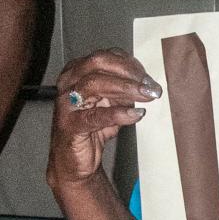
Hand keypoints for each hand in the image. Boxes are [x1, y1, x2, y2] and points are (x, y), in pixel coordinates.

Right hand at [48, 48, 161, 190]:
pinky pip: (95, 115)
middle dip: (129, 73)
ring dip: (126, 88)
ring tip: (147, 97)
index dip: (130, 64)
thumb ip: (124, 91)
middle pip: (98, 63)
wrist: (75, 162)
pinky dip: (118, 114)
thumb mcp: (111, 103)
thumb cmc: (92, 128)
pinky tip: (136, 115)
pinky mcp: (70, 124)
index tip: (149, 78)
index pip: (105, 57)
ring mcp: (66, 102)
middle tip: (151, 87)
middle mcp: (68, 82)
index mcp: (76, 71)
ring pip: (95, 84)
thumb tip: (148, 84)